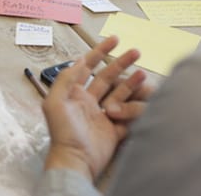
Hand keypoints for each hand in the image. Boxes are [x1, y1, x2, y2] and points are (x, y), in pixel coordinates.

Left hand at [42, 36, 145, 181]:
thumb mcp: (55, 101)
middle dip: (121, 63)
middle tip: (136, 51)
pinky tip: (145, 96)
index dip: (100, 52)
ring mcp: (103, 115)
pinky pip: (128, 113)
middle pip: (108, 76)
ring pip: (120, 93)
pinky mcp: (115, 129)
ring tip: (143, 73)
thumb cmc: (62, 132)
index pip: (88, 66)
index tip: (114, 40)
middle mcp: (88, 101)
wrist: (75, 161)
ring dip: (131, 82)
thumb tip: (78, 59)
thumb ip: (66, 78)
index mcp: (74, 93)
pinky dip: (137, 104)